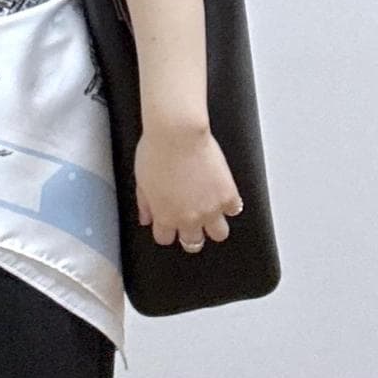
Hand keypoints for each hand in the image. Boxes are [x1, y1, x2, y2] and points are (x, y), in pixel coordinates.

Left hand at [134, 124, 243, 251]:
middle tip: (193, 221)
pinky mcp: (228, 195)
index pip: (165, 239)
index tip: (170, 225)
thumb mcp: (142, 181)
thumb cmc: (157, 151)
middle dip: (192, 234)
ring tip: (212, 214)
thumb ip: (145, 204)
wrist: (178, 134)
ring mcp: (210, 209)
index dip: (168, 232)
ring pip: (219, 234)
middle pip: (193, 243)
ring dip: (215, 226)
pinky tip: (223, 195)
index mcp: (165, 216)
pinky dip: (230, 204)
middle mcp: (189, 218)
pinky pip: (235, 210)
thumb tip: (146, 217)